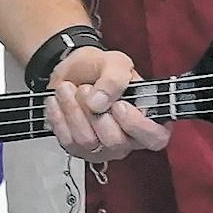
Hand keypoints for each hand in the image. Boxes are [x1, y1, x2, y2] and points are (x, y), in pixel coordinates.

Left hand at [46, 45, 171, 161]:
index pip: (155, 137)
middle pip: (115, 141)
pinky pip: (67, 141)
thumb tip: (99, 104)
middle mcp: (128, 139)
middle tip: (85, 88)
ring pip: (87, 141)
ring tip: (67, 89)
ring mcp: (103, 148)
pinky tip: (57, 101)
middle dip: (94, 113)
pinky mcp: (78, 149)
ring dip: (73, 111)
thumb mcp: (114, 62)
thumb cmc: (100, 69)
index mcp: (148, 119)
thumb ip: (114, 78)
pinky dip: (58, 118)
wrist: (71, 72)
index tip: (118, 105)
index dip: (137, 125)